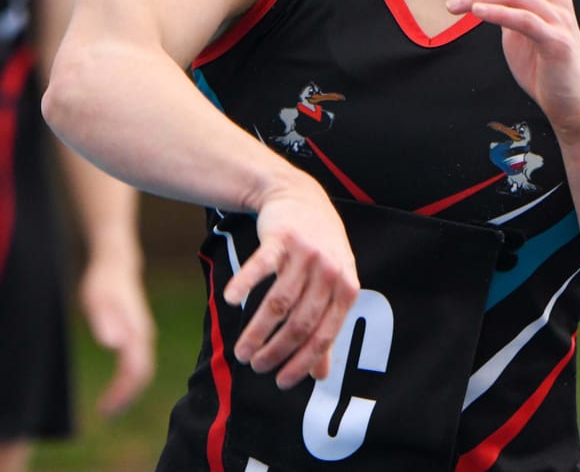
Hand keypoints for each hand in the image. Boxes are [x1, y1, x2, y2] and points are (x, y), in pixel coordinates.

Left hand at [79, 250, 156, 416]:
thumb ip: (104, 320)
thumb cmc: (103, 281)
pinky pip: (136, 364)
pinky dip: (127, 380)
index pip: (136, 372)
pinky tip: (113, 387)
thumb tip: (112, 345)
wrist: (116, 263)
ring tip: (108, 406)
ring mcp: (142, 336)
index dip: (123, 393)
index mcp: (137, 332)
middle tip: (105, 412)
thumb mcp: (96, 298)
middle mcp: (144, 337)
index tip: (106, 408)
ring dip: (127, 391)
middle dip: (126, 397)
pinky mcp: (137, 335)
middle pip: (142, 376)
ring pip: (141, 372)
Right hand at [225, 175, 357, 387]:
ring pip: (279, 303)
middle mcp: (330, 271)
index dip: (301, 363)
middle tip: (255, 366)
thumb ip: (326, 328)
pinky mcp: (281, 238)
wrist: (300, 196)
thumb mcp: (332, 284)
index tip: (280, 382)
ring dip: (257, 331)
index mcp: (346, 287)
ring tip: (241, 351)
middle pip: (300, 323)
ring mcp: (305, 253)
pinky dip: (245, 284)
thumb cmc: (318, 249)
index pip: (324, 335)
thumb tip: (321, 375)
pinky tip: (232, 301)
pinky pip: (261, 267)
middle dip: (276, 352)